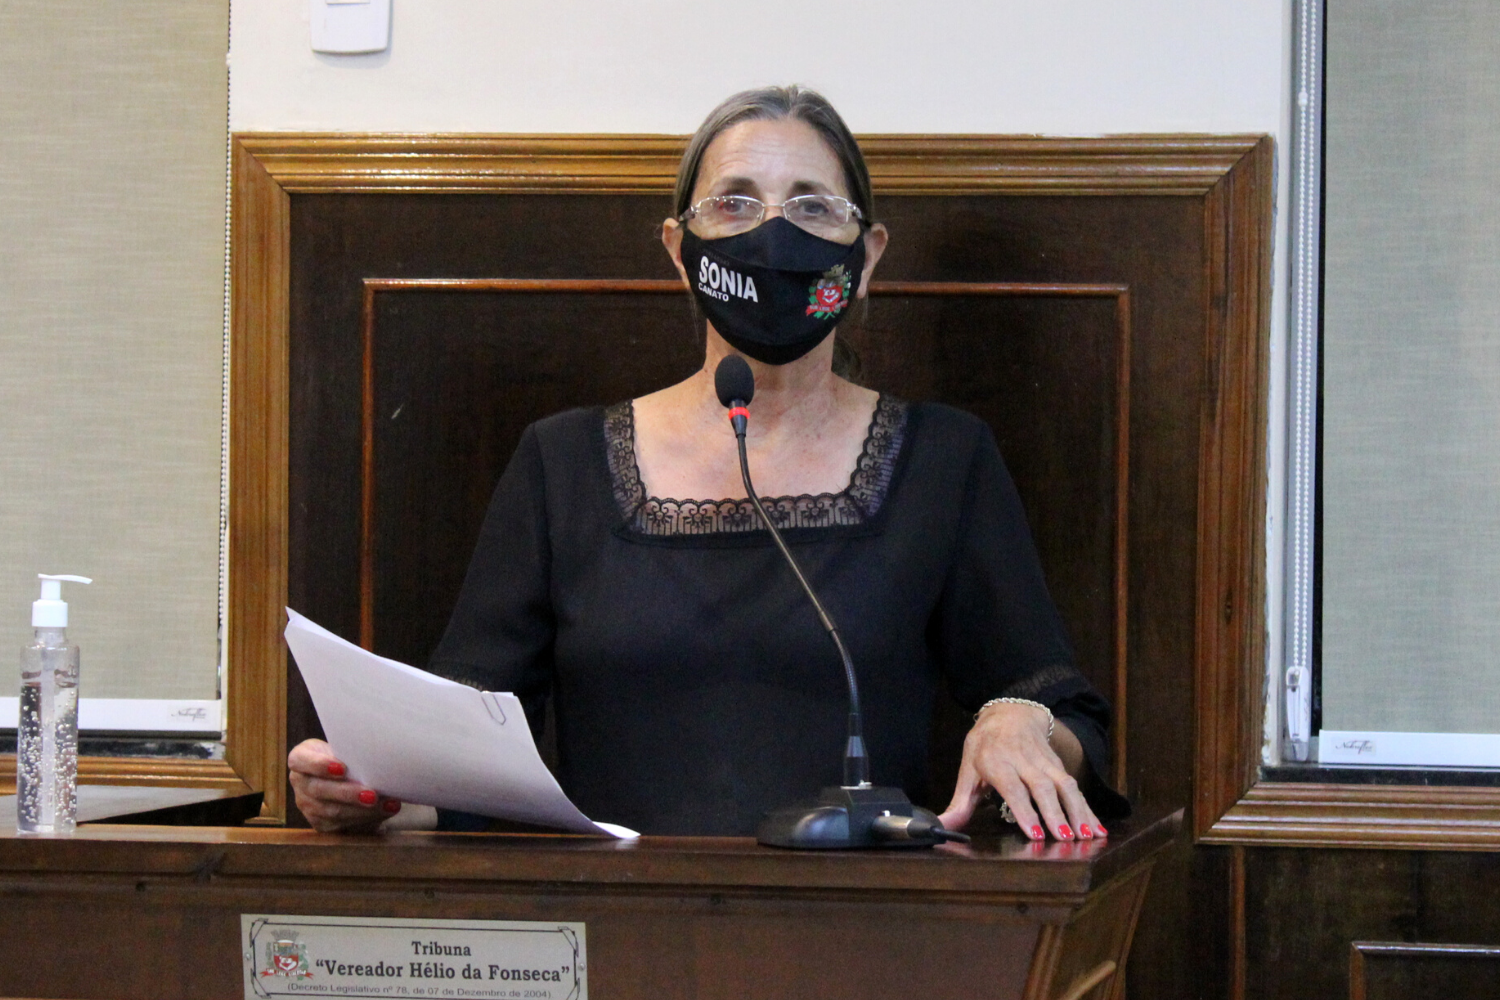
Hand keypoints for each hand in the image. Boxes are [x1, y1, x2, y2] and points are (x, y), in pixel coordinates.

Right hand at [288, 738, 401, 832]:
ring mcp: (306, 805)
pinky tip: (384, 811)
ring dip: (363, 810)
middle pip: (319, 790)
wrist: (342, 776)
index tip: (342, 768)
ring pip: (332, 811)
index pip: (301, 761)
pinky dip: (366, 818)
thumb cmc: (345, 756)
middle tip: (373, 795)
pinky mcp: (319, 822)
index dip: (320, 765)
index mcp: (300, 758)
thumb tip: (377, 759)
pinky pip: (341, 824)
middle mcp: (300, 782)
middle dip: (348, 794)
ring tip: (387, 805)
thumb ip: (351, 753)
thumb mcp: (343, 748)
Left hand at [937, 703, 1105, 841]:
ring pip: (1064, 785)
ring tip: (1086, 836)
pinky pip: (1076, 786)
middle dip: (1055, 813)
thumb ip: (959, 802)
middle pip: (1042, 787)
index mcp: (996, 761)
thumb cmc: (985, 744)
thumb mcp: (968, 769)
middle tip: (1064, 838)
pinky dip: (1088, 808)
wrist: (1011, 711)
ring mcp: (1044, 762)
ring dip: (1077, 811)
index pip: (1012, 787)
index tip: (1035, 833)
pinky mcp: (1059, 765)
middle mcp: (1023, 760)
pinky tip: (1098, 828)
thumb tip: (942, 826)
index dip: (1025, 810)